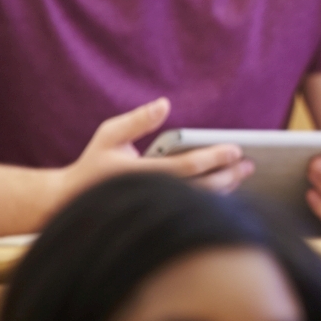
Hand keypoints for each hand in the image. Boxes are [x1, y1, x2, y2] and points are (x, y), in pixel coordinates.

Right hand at [57, 98, 252, 201]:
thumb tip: (164, 104)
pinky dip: (212, 200)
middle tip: (249, 164)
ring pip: (198, 203)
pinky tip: (226, 189)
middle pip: (200, 189)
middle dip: (228, 176)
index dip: (214, 158)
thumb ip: (136, 121)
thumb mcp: (108, 136)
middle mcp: (150, 196)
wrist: (71, 204)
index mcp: (139, 175)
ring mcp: (155, 209)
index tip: (237, 150)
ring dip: (224, 190)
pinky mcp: (159, 217)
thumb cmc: (93, 165)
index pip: (186, 167)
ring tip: (242, 174)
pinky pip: (192, 211)